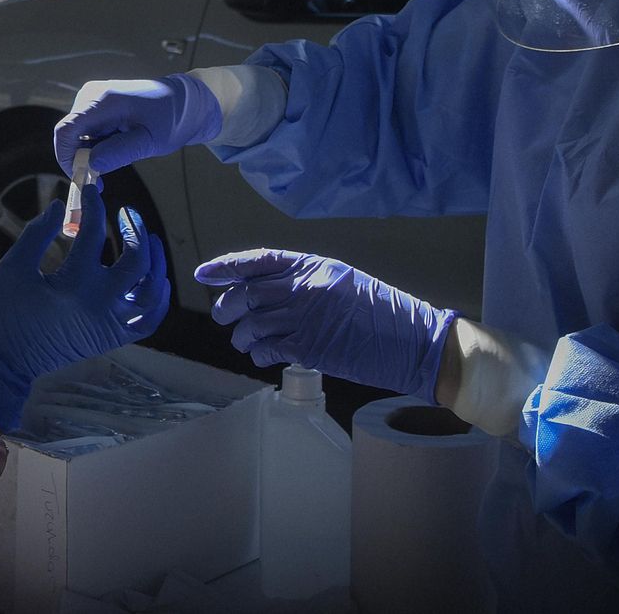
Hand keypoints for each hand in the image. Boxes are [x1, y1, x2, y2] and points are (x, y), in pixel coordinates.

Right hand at [0, 186, 170, 430]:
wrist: (4, 360)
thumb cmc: (4, 313)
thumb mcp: (14, 267)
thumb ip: (38, 233)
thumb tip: (62, 207)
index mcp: (75, 284)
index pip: (94, 234)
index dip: (93, 206)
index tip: (90, 190)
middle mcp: (101, 305)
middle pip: (137, 262)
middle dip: (136, 230)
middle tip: (127, 213)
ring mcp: (111, 325)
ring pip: (152, 292)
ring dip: (156, 262)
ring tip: (149, 241)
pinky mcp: (113, 339)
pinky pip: (149, 320)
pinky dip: (158, 299)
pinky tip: (154, 278)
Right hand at [54, 75, 221, 177]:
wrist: (187, 102)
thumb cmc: (173, 118)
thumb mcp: (149, 141)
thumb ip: (118, 153)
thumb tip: (90, 165)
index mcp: (104, 101)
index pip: (66, 130)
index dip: (66, 158)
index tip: (82, 179)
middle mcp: (92, 95)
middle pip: (69, 135)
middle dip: (80, 160)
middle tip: (101, 182)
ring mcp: (94, 98)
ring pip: (77, 135)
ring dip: (90, 154)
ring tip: (117, 161)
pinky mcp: (98, 104)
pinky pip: (87, 130)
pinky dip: (96, 146)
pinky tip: (117, 149)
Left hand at [195, 249, 456, 399]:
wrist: (415, 341)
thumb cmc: (383, 314)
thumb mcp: (344, 283)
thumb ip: (307, 283)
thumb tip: (268, 294)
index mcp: (315, 266)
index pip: (259, 260)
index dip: (226, 266)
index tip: (203, 273)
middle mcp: (307, 287)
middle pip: (249, 293)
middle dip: (228, 306)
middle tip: (224, 317)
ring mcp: (308, 317)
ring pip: (253, 324)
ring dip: (242, 336)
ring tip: (246, 343)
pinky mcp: (312, 347)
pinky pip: (270, 348)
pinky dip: (259, 354)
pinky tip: (262, 357)